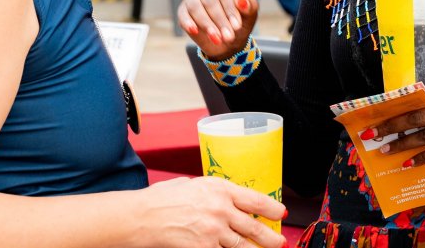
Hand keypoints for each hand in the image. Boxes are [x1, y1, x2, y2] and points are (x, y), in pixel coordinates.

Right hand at [136, 176, 285, 247]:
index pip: (255, 199)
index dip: (272, 208)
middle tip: (279, 242)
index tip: (280, 212)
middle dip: (270, 237)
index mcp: (219, 188)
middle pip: (254, 227)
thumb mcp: (193, 184)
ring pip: (243, 246)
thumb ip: (213, 192)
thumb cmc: (163, 198)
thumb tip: (227, 198)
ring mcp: (213, 231)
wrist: (144, 217)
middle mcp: (220, 209)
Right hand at [178, 0, 257, 60]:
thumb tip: (242, 0)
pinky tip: (194, 31)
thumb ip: (249, 6)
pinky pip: (183, 15)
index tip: (237, 26)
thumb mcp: (249, 15)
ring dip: (207, 24)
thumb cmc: (238, 22)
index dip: (230, 9)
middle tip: (229, 36)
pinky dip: (188, 23)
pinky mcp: (183, 10)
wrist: (226, 40)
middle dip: (220, 20)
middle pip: (210, 0)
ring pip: (195, 7)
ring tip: (217, 39)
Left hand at [365, 86, 424, 166]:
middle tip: (373, 133)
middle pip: (417, 116)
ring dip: (402, 144)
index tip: (378, 113)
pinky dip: (421, 158)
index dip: (397, 106)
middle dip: (392, 126)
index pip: (418, 98)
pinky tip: (408, 162)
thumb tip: (407, 113)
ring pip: (424, 135)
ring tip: (386, 150)